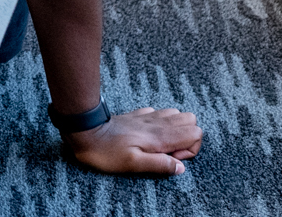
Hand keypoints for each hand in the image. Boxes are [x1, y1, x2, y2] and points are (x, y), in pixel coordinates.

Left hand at [63, 107, 201, 175]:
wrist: (85, 130)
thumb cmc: (107, 150)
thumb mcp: (133, 164)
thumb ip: (160, 164)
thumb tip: (181, 167)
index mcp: (160, 135)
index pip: (195, 133)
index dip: (190, 149)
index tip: (173, 158)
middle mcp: (157, 122)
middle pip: (190, 120)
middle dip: (187, 138)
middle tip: (168, 151)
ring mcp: (147, 116)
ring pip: (177, 114)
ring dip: (175, 130)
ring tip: (159, 145)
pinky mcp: (137, 115)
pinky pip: (158, 113)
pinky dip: (160, 123)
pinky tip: (147, 135)